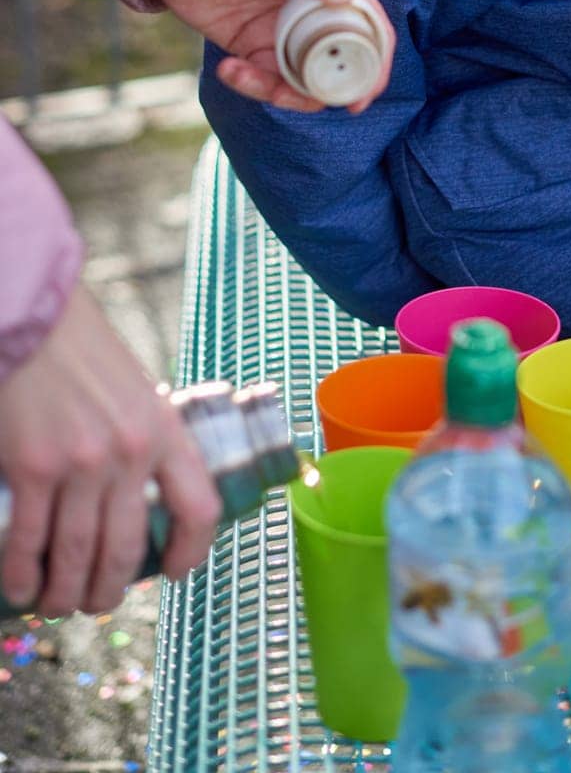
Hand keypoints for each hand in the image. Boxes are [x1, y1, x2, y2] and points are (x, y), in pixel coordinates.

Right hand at [0, 283, 220, 615]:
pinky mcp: (35, 468)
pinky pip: (29, 542)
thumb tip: (136, 495)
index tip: (176, 572)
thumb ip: (142, 440)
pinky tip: (20, 587)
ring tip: (56, 603)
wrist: (37, 319)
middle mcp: (130, 452)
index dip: (193, 550)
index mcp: (164, 431)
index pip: (199, 508)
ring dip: (64, 593)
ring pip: (76, 556)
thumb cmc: (83, 353)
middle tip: (95, 601)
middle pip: (127, 548)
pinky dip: (22, 575)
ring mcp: (82, 464)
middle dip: (109, 589)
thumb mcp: (135, 392)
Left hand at [139, 0, 395, 112]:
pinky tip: (227, 68)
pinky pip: (262, 80)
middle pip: (338, 64)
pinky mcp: (249, 47)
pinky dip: (249, 85)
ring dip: (281, 93)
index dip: (374, 63)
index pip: (368, 28)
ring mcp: (281, 32)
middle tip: (300, 99)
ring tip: (247, 76)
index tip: (363, 94)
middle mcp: (313, 12)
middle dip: (326, 91)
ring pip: (299, 81)